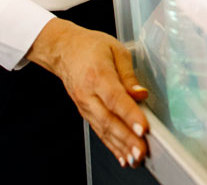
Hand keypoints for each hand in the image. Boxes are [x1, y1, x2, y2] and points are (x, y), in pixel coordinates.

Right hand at [27, 18, 149, 167]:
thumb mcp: (116, 50)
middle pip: (109, 120)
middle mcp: (88, 94)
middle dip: (126, 138)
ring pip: (104, 130)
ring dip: (120, 146)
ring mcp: (85, 106)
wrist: (64, 50)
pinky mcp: (85, 112)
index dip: (130, 115)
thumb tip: (141, 94)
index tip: (143, 128)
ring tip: (135, 159)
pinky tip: (122, 156)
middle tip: (142, 151)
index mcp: (97, 75)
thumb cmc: (90, 47)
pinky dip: (111, 146)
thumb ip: (129, 75)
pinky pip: (99, 131)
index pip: (115, 98)